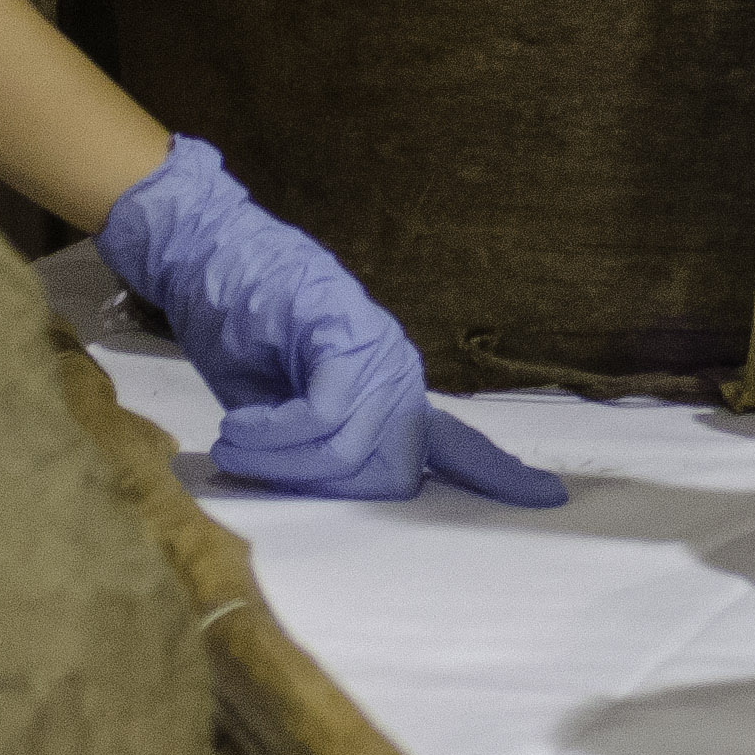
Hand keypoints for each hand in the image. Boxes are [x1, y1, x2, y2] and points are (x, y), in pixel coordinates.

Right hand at [98, 138, 566, 505]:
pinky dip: (276, 433)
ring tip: (230, 442)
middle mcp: (399, 372)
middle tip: (249, 460)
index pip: (461, 446)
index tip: (550, 498)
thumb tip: (332, 493)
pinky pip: (327, 415)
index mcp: (393, 392)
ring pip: (349, 450)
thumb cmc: (238, 332)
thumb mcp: (281, 411)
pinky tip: (240, 426)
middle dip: (318, 486)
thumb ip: (320, 450)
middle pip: (389, 476)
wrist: (204, 255)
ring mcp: (377, 349)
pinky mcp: (345, 331)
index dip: (500, 477)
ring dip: (278, 461)